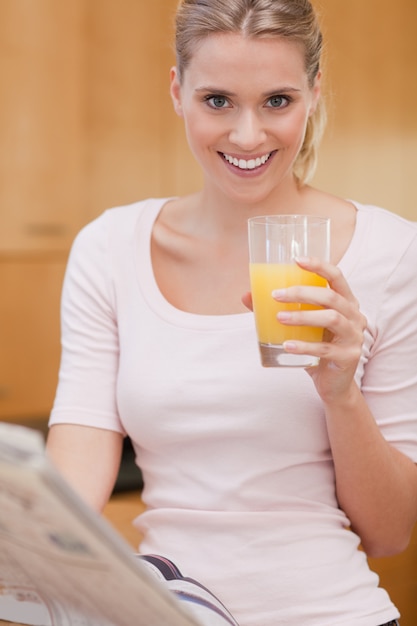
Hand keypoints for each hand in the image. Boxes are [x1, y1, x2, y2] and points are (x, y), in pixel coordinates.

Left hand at [243, 257, 366, 403]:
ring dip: (303, 316)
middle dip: (302, 293)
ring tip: (279, 318)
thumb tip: (246, 296)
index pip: (337, 276)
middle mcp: (354, 316)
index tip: (296, 260)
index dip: (319, 266)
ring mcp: (354, 337)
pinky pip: (325, 349)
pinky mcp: (348, 357)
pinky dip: (304, 346)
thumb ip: (278, 308)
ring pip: (332, 319)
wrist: (332, 383)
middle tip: (276, 295)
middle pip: (331, 297)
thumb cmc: (315, 346)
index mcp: (346, 302)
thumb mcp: (300, 326)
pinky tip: (287, 345)